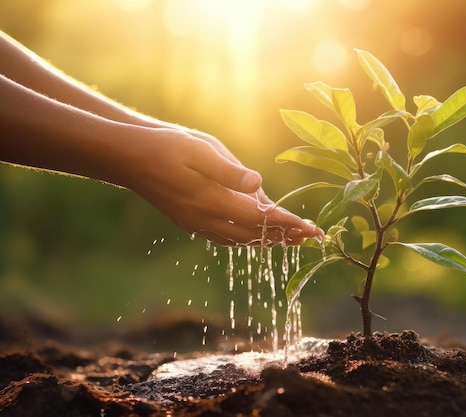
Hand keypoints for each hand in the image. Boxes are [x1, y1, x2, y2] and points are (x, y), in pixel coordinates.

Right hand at [122, 127, 322, 245]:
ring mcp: (196, 223)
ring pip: (239, 239)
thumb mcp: (201, 149)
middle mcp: (204, 218)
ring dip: (267, 240)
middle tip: (311, 237)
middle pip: (253, 234)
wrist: (128, 157)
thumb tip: (259, 185)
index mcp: (211, 200)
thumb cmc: (166, 145)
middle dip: (284, 235)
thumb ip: (230, 171)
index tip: (312, 229)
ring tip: (291, 239)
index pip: (259, 217)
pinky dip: (246, 238)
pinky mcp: (190, 222)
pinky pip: (225, 237)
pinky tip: (256, 235)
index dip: (288, 223)